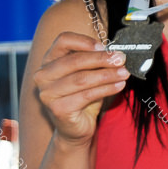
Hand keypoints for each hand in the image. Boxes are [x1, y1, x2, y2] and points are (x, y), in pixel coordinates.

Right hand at [33, 32, 127, 146]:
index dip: (84, 41)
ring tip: (124, 73)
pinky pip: (86, 95)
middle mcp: (43, 75)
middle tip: (121, 59)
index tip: (104, 46)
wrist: (76, 127)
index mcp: (49, 60)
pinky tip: (119, 85)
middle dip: (101, 59)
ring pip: (82, 78)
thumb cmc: (83, 96)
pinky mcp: (57, 109)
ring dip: (107, 74)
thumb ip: (96, 61)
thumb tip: (116, 53)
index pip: (63, 40)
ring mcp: (47, 93)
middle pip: (74, 60)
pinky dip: (106, 89)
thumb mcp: (88, 73)